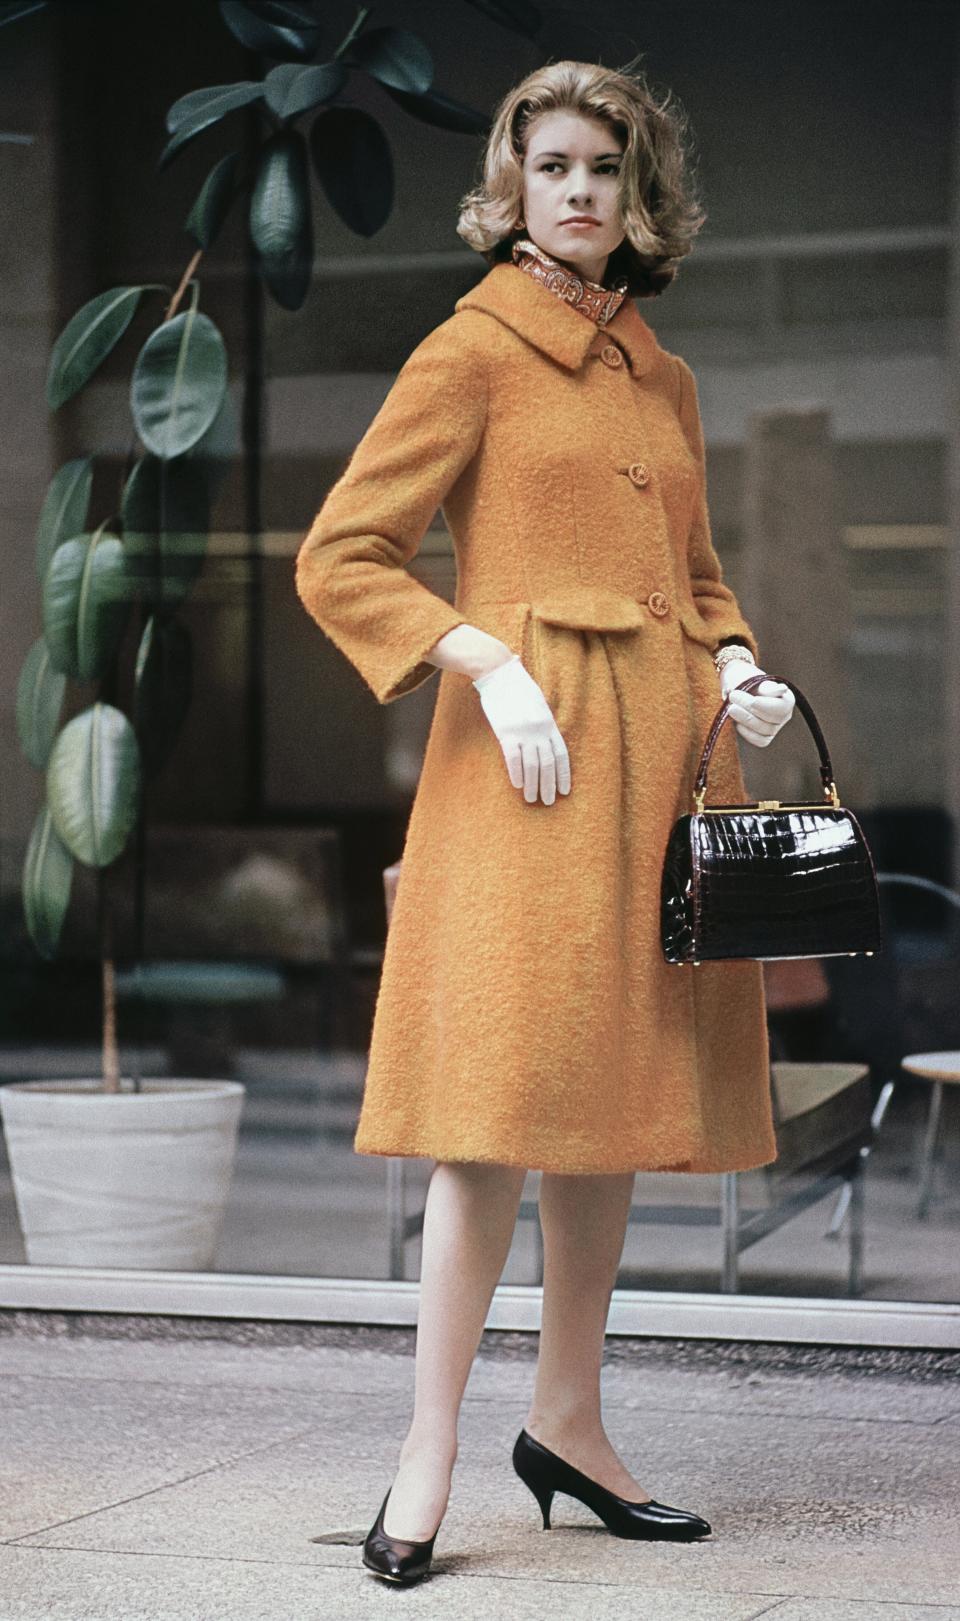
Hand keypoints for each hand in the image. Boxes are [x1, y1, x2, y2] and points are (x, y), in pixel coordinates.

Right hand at [472, 653, 570, 804]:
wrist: (498, 672)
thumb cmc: (517, 686)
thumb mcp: (538, 702)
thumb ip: (543, 721)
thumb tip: (546, 737)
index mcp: (549, 723)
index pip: (561, 754)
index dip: (564, 774)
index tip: (565, 790)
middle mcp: (539, 730)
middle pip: (548, 763)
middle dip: (549, 785)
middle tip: (548, 801)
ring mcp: (523, 731)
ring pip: (532, 765)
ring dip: (533, 784)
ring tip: (532, 799)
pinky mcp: (505, 732)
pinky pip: (513, 758)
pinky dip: (516, 773)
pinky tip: (517, 785)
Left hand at [719, 658, 794, 747]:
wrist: (736, 685)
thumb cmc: (745, 679)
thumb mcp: (754, 678)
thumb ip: (767, 687)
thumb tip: (782, 689)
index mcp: (787, 699)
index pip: (782, 707)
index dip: (766, 706)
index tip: (751, 699)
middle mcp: (785, 715)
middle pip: (772, 719)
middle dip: (750, 709)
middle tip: (733, 697)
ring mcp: (775, 727)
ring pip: (764, 730)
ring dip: (745, 719)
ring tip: (731, 707)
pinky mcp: (764, 737)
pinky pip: (758, 740)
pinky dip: (746, 731)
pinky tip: (736, 722)